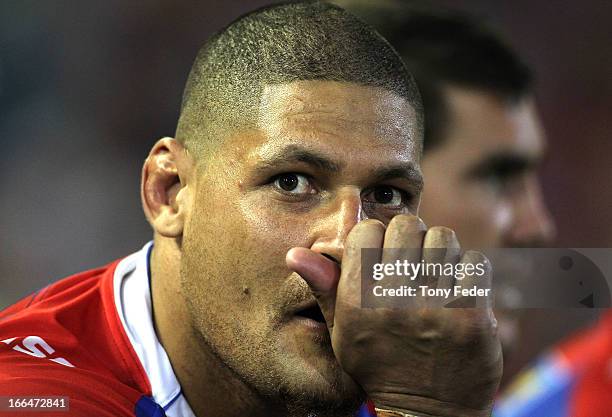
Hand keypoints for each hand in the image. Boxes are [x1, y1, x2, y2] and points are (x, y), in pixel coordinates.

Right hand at [286, 215, 501, 416]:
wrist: (426, 412)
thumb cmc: (379, 364)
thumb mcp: (342, 331)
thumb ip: (324, 288)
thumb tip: (295, 254)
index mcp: (358, 300)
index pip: (367, 230)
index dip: (377, 236)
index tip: (383, 255)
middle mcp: (393, 300)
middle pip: (407, 225)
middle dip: (411, 237)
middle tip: (414, 261)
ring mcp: (435, 308)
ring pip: (444, 238)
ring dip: (442, 251)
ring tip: (437, 274)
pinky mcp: (471, 317)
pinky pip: (477, 263)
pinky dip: (471, 271)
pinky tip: (460, 289)